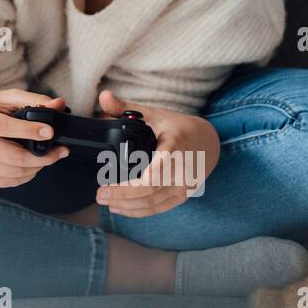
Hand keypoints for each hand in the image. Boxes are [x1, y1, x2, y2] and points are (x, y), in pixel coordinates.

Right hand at [0, 89, 70, 187]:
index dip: (31, 131)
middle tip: (61, 151)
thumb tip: (59, 105)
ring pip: (17, 172)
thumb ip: (32, 100)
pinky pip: (11, 182)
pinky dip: (27, 174)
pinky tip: (32, 164)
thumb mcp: (3, 98)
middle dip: (44, 157)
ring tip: (48, 156)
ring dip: (38, 166)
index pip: (7, 128)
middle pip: (15, 157)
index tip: (51, 132)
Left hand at [92, 89, 219, 217]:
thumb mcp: (153, 114)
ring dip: (127, 205)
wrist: (207, 143)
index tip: (144, 177)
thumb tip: (103, 96)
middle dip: (124, 192)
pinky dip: (137, 211)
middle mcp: (182, 167)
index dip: (157, 168)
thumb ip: (125, 108)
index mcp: (175, 142)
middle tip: (100, 193)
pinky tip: (118, 208)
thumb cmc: (176, 128)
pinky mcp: (182, 196)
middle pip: (153, 186)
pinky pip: (158, 208)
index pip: (167, 156)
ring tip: (104, 200)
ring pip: (153, 201)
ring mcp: (183, 185)